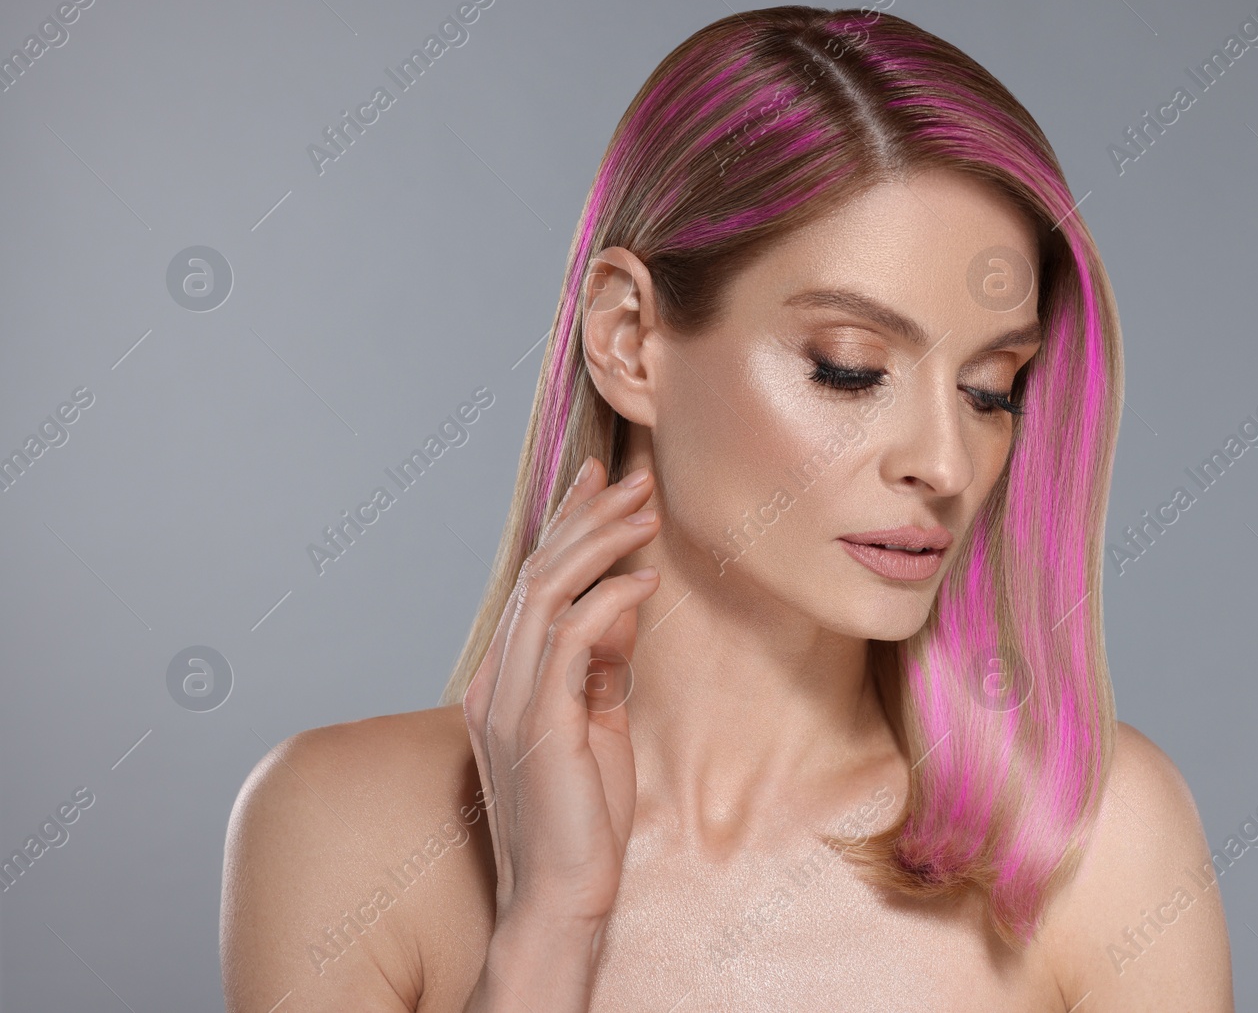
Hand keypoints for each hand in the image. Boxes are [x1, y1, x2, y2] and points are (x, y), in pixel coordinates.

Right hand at [462, 455, 660, 930]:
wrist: (561, 894)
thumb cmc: (581, 817)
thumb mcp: (598, 723)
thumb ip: (601, 665)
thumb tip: (623, 604)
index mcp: (503, 679)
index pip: (532, 583)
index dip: (564, 525)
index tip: (598, 479)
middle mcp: (496, 681)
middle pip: (536, 573)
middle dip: (585, 517)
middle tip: (632, 479)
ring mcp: (511, 701)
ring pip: (546, 592)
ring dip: (599, 544)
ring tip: (645, 512)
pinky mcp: (539, 723)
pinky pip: (571, 638)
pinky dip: (609, 600)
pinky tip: (645, 581)